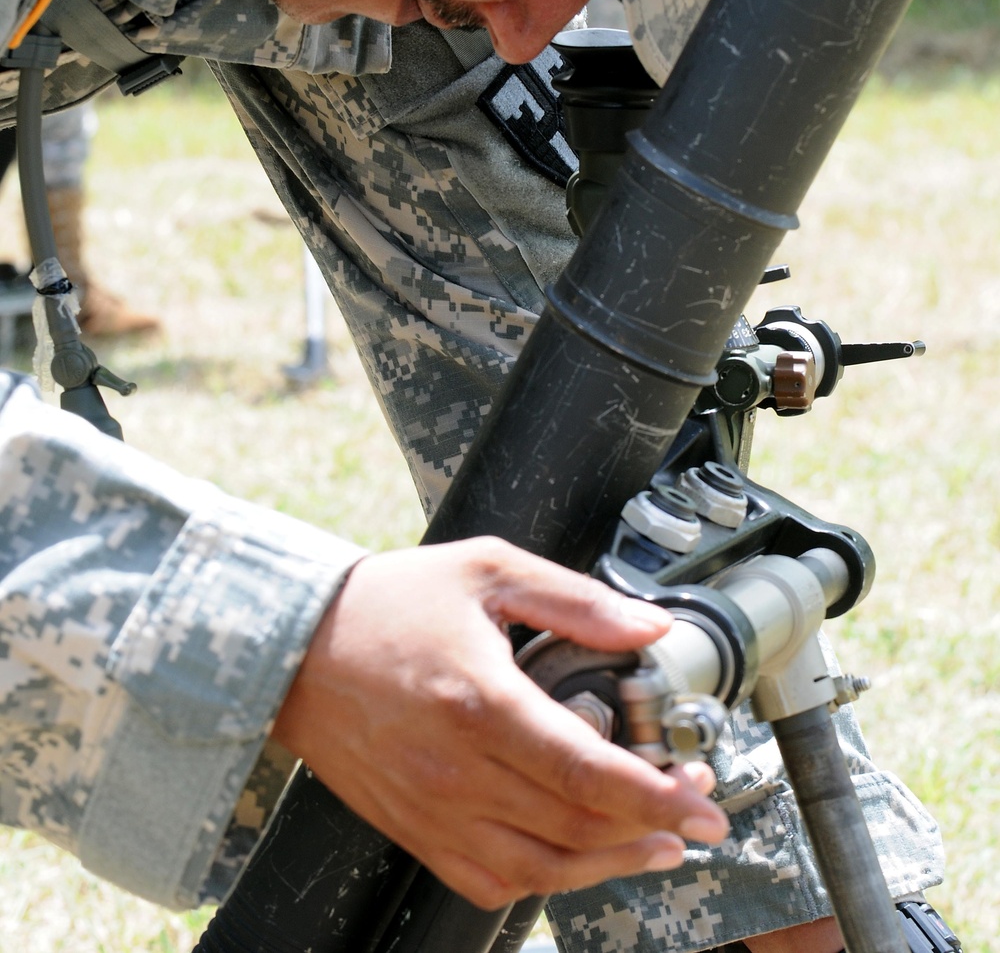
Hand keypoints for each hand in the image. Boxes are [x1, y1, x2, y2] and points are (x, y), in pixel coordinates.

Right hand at [272, 536, 727, 908]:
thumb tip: (651, 628)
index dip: (661, 798)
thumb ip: (576, 601)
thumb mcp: (489, 569)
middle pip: (577, 828)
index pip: (590, 774)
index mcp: (482, 702)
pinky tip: (577, 859)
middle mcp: (458, 771)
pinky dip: (543, 881)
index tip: (708, 803)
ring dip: (611, 864)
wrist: (295, 644)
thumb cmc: (390, 600)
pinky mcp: (413, 829)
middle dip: (654, 826)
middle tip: (694, 806)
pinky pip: (488, 881)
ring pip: (542, 869)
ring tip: (657, 843)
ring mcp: (433, 810)